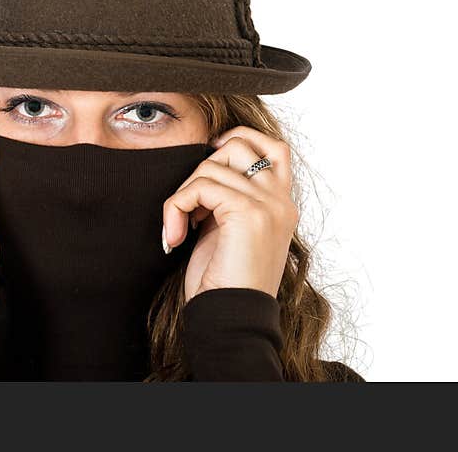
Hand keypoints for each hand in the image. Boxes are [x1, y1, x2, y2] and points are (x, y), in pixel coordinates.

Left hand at [162, 126, 298, 301]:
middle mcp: (281, 201)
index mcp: (281, 204)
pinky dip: (176, 207)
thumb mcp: (228, 230)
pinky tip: (176, 236)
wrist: (229, 319)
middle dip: (201, 167)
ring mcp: (269, 204)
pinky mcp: (248, 212)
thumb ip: (228, 197)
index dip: (240, 138)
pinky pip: (200, 186)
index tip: (208, 156)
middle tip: (188, 206)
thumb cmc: (222, 281)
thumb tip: (206, 161)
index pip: (274, 147)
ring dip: (183, 193)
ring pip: (212, 164)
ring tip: (180, 226)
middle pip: (239, 145)